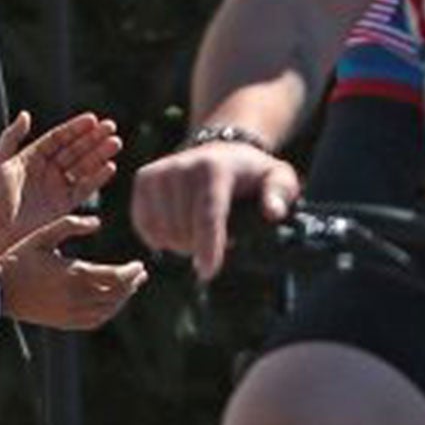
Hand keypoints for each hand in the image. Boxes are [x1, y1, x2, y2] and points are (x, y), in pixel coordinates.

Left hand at [0, 111, 122, 260]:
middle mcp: (48, 170)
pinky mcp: (65, 206)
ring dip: (100, 154)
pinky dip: (98, 177)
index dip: (75, 128)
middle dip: (93, 138)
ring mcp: (57, 188)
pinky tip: (110, 167)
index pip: (58, 138)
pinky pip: (85, 188)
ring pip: (83, 166)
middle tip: (111, 127)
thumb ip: (10, 138)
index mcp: (32, 157)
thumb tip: (26, 114)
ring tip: (115, 143)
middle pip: (75, 150)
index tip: (92, 120)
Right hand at [0, 214, 146, 329]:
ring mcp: (69, 312)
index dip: (131, 273)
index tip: (140, 265)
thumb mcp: (43, 235)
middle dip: (132, 284)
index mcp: (73, 274)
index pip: (115, 277)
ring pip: (107, 309)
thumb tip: (98, 222)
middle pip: (115, 294)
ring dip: (122, 299)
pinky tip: (112, 303)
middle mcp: (75, 297)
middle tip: (141, 275)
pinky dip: (108, 312)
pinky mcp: (63, 322)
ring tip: (131, 287)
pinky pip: (94, 321)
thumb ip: (71, 225)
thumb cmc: (19, 258)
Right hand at [130, 138, 299, 281]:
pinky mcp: (144, 179)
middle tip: (218, 241)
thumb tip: (273, 212)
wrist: (223, 151)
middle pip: (184, 229)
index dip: (208, 246)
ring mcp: (160, 172)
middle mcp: (183, 166)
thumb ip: (280, 194)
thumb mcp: (279, 179)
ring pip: (163, 230)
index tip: (208, 272)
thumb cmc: (252, 174)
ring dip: (181, 244)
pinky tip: (177, 233)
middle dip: (200, 247)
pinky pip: (144, 224)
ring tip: (199, 235)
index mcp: (214, 168)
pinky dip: (159, 238)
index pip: (207, 215)